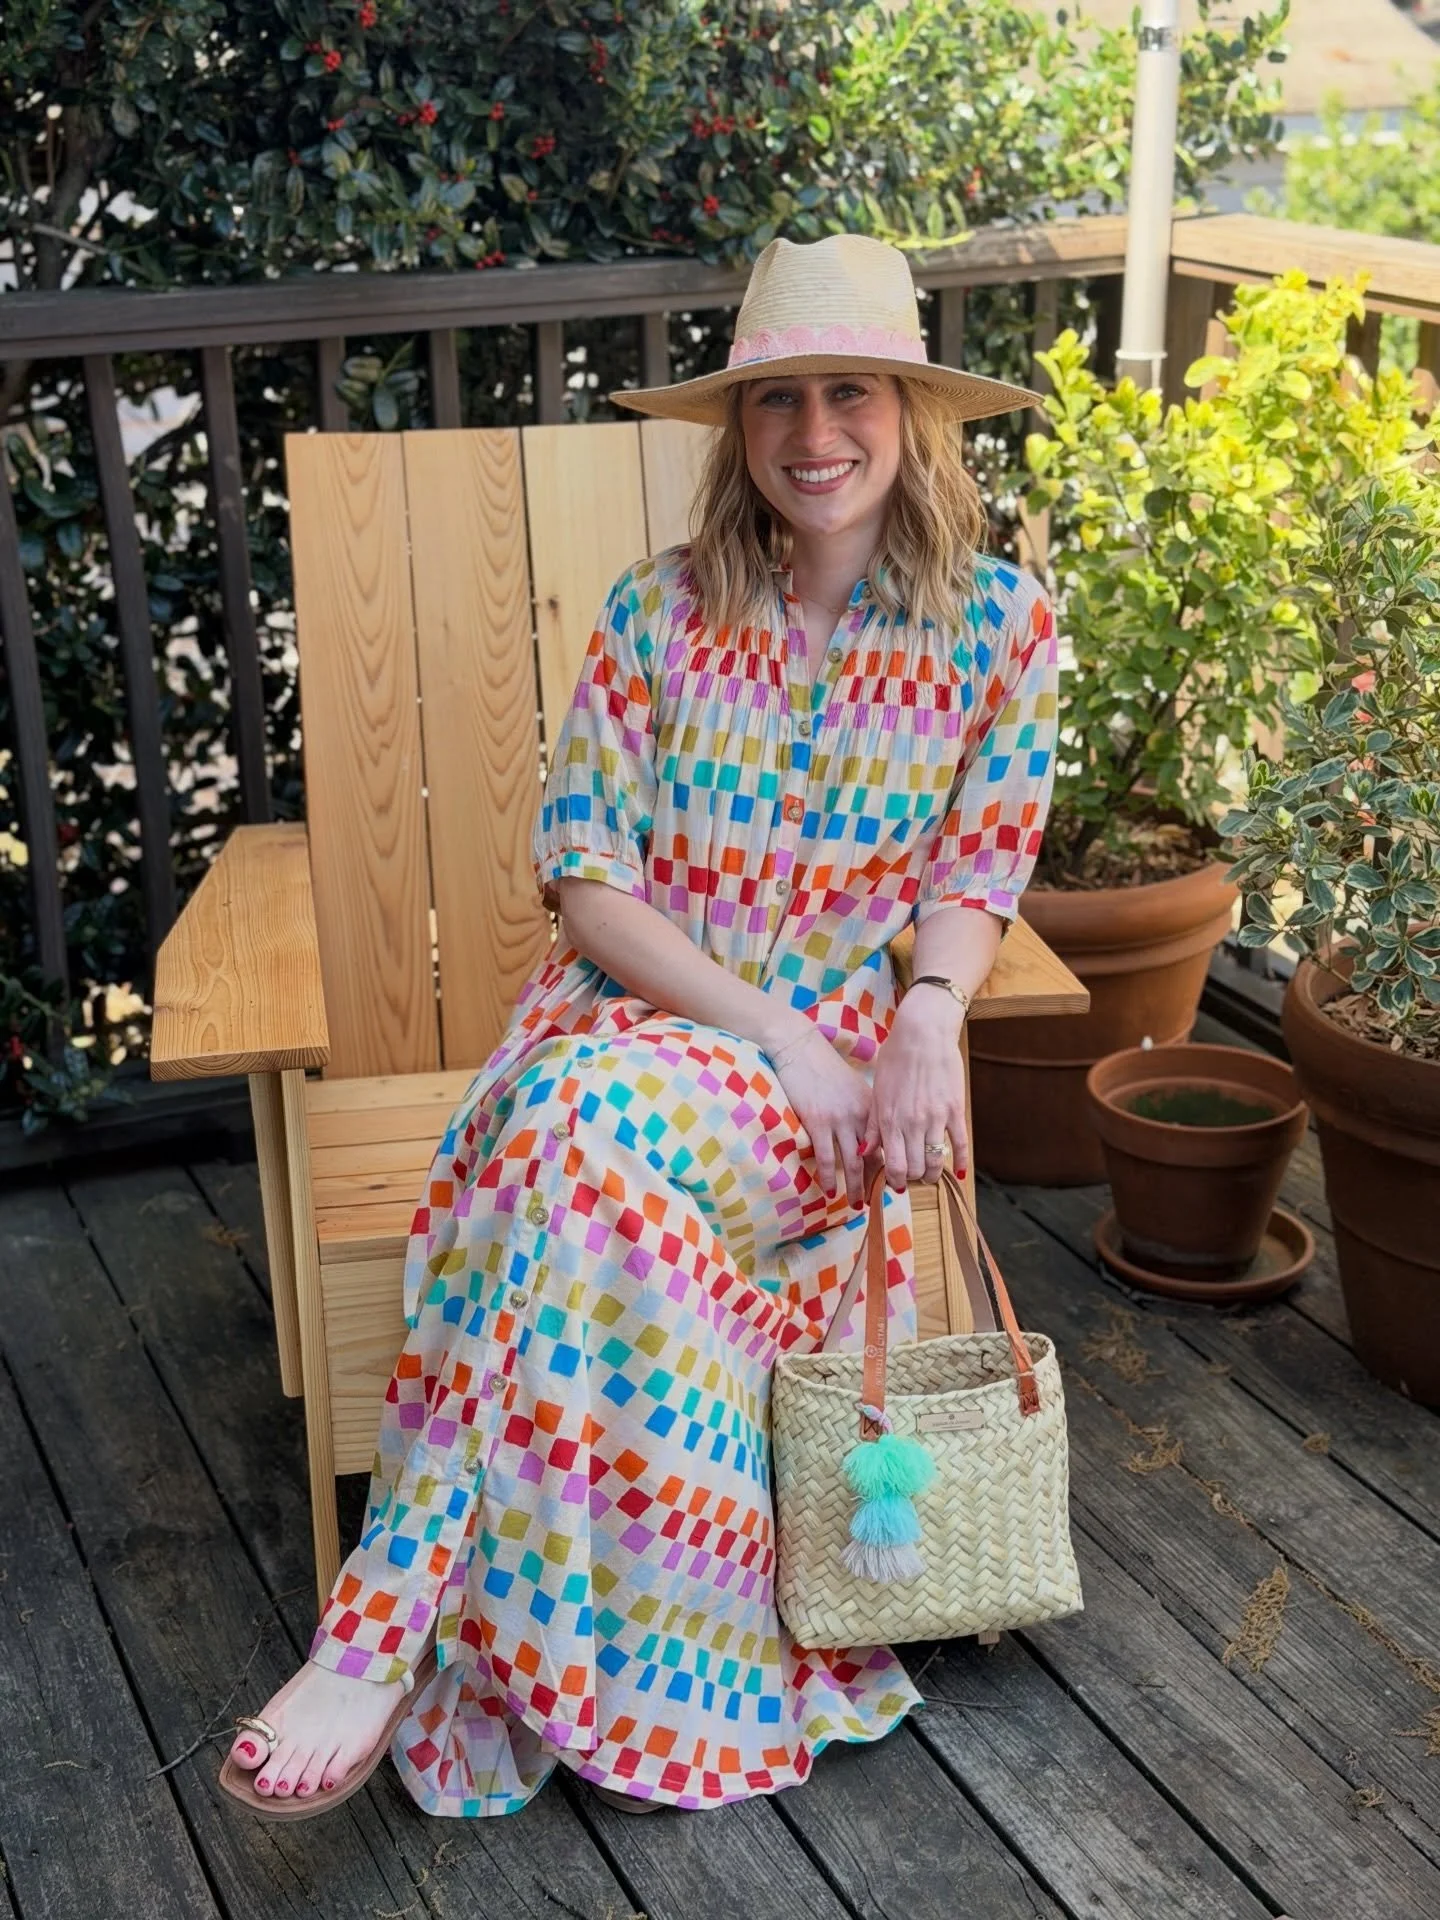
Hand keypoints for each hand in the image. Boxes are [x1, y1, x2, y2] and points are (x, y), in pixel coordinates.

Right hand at [769, 1027, 874, 1209]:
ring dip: (856, 1187)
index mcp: (873, 1107)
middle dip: (877, 1183)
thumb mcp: (854, 1089)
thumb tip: (871, 1141)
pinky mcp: (818, 1122)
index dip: (891, 1166)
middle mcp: (860, 1115)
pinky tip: (830, 1190)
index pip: (887, 1144)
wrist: (801, 1050)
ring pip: (853, 1162)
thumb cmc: (827, 1070)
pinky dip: (829, 1177)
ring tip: (856, 1205)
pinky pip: (826, 1157)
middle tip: (878, 1202)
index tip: (893, 1184)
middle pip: (874, 1157)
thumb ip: (865, 1114)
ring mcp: (839, 1119)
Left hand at [866, 999, 967, 1191]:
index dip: (895, 1180)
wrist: (922, 1033)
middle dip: (913, 1178)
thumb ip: (873, 1126)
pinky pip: (960, 1143)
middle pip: (916, 1169)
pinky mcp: (955, 1110)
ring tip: (929, 1173)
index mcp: (890, 1121)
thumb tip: (864, 1153)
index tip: (896, 1180)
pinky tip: (959, 1172)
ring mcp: (936, 1118)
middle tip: (912, 1175)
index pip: (894, 1166)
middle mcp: (913, 1124)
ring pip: (937, 1161)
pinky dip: (960, 1161)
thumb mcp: (877, 1092)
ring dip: (933, 1174)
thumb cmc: (895, 1059)